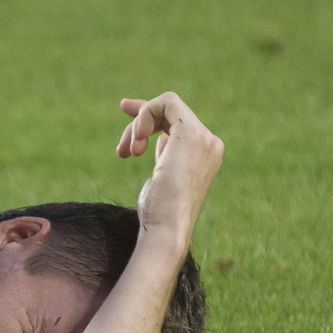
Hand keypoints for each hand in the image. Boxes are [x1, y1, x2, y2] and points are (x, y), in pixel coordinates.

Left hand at [116, 92, 223, 241]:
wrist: (167, 229)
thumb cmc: (159, 214)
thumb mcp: (161, 178)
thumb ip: (165, 156)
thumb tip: (156, 139)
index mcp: (204, 153)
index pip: (176, 122)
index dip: (149, 116)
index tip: (125, 116)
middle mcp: (210, 143)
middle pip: (169, 113)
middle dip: (138, 124)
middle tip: (123, 151)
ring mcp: (204, 137)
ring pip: (165, 106)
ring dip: (138, 126)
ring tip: (128, 153)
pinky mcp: (191, 134)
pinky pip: (165, 103)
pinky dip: (143, 116)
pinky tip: (136, 142)